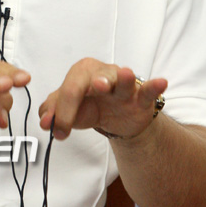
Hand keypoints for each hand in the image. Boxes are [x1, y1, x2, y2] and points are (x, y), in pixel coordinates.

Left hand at [38, 58, 166, 140]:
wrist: (117, 118)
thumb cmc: (91, 106)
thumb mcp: (70, 110)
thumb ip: (53, 113)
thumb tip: (44, 122)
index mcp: (80, 74)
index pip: (69, 91)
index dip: (63, 112)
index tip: (59, 133)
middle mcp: (101, 74)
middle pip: (92, 79)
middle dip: (93, 84)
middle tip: (94, 88)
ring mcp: (123, 85)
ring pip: (122, 80)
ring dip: (123, 78)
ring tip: (124, 74)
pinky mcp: (140, 97)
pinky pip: (147, 90)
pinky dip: (154, 86)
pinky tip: (161, 81)